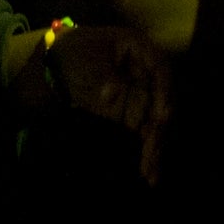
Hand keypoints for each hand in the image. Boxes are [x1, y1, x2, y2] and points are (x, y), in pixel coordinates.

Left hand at [45, 25, 172, 185]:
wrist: (58, 64)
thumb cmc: (75, 53)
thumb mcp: (86, 59)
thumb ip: (102, 76)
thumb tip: (112, 94)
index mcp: (139, 48)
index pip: (161, 68)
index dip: (164, 92)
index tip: (162, 116)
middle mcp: (147, 72)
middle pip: (162, 100)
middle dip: (159, 128)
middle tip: (152, 151)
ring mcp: (143, 94)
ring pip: (155, 122)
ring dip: (154, 146)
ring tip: (149, 172)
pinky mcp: (134, 114)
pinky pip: (144, 133)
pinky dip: (146, 152)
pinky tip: (149, 174)